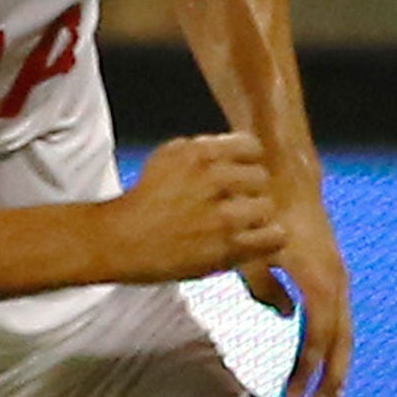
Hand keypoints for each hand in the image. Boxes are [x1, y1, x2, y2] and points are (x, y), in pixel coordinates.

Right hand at [107, 133, 285, 284]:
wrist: (123, 240)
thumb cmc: (144, 199)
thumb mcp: (168, 155)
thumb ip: (204, 148)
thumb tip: (237, 149)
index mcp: (198, 154)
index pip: (251, 147)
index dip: (248, 162)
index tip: (240, 175)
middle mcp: (212, 180)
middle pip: (261, 178)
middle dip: (251, 191)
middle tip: (236, 204)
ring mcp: (221, 216)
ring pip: (267, 207)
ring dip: (256, 217)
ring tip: (240, 225)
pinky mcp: (226, 249)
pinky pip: (273, 237)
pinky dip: (267, 240)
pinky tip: (252, 241)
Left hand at [239, 185, 353, 396]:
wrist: (287, 177)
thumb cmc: (264, 213)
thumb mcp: (252, 252)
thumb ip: (265, 288)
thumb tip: (287, 318)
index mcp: (318, 282)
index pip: (316, 338)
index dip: (305, 370)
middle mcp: (336, 281)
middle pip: (339, 339)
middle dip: (329, 375)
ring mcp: (338, 274)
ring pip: (343, 328)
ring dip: (335, 361)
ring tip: (327, 392)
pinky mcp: (333, 268)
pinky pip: (338, 313)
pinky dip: (333, 338)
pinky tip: (323, 351)